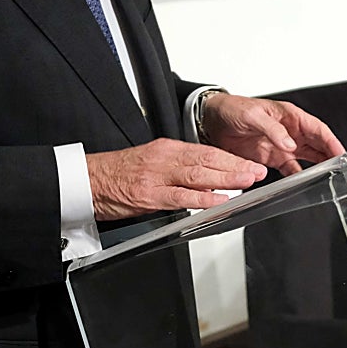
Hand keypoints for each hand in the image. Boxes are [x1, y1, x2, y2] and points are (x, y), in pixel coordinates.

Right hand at [86, 138, 266, 220]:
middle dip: (236, 166)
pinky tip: (219, 199)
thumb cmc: (118, 173)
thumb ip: (178, 169)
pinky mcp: (150, 194)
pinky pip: (181, 196)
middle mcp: (165, 158)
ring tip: (247, 181)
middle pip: (208, 159)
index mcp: (167, 148)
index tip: (249, 163)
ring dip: (227, 178)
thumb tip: (206, 180)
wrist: (88, 180)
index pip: (206, 150)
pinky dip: (202, 197)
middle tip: (258, 171)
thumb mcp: (152, 163)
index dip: (231, 158)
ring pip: (199, 174)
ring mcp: (158, 175)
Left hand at [201, 93, 344, 174]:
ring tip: (328, 178)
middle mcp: (290, 131)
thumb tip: (290, 143)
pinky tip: (303, 184)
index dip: (331, 141)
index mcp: (290, 116)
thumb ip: (273, 129)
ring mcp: (282, 145)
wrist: (213, 121)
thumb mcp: (254, 115)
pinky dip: (297, 177)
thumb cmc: (234, 109)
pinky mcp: (272, 158)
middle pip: (318, 144)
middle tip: (341, 170)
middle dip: (330, 156)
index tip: (341, 153)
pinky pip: (290, 169)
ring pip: (308, 157)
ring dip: (318, 167)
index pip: (318, 129)